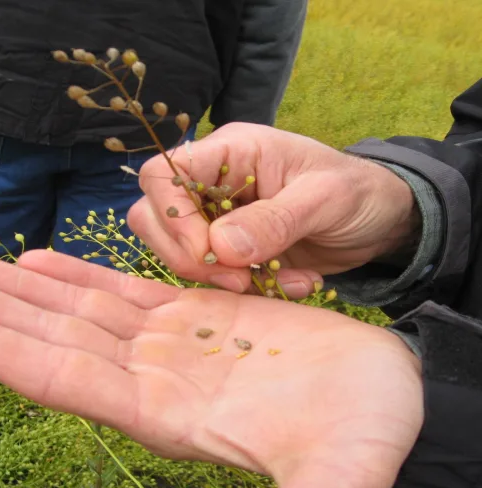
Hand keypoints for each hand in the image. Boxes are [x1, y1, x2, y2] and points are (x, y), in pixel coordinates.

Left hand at [0, 250, 422, 487]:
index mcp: (170, 417)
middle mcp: (155, 379)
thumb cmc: (372, 427)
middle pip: (51, 339)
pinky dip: (76, 276)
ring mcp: (172, 343)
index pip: (63, 381)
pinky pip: (120, 291)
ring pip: (76, 310)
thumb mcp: (342, 473)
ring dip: (14, 286)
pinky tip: (35, 261)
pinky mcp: (196, 314)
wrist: (388, 390)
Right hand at [128, 123, 417, 296]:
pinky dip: (244, 290)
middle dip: (186, 256)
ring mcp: (217, 218)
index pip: (163, 174)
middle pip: (153, 215)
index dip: (172, 216)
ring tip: (275, 282)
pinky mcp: (230, 250)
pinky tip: (290, 284)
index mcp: (230, 152)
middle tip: (237, 278)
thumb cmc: (357, 192)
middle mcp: (213, 183)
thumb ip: (275, 219)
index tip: (210, 253)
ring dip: (220, 279)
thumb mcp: (325, 199)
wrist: (379, 220)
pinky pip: (212, 276)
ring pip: (176, 251)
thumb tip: (219, 246)